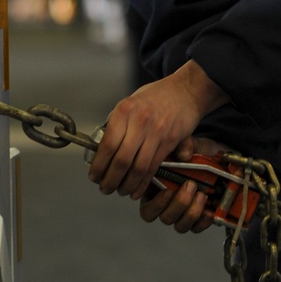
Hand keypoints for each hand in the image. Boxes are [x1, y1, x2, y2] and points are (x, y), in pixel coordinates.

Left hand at [88, 60, 228, 200]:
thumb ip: (117, 124)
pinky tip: (136, 190)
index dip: (99, 166)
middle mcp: (139, 122)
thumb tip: (102, 147)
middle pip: (121, 161)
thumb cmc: (156, 96)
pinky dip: (143, 182)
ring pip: (138, 168)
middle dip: (110, 180)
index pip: (107, 146)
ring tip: (120, 191)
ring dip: (127, 185)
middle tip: (105, 188)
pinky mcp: (170, 142)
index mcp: (124, 111)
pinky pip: (153, 167)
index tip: (94, 176)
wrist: (186, 91)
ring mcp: (156, 133)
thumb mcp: (129, 102)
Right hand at [137, 135, 225, 233]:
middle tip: (191, 186)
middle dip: (179, 204)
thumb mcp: (187, 143)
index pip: (147, 209)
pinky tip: (209, 211)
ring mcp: (183, 214)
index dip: (156, 205)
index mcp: (155, 191)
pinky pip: (197, 228)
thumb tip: (185, 154)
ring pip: (181, 226)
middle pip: (165, 218)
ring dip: (191, 213)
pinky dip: (203, 222)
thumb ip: (183, 144)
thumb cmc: (193, 151)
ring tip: (202, 195)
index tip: (168, 191)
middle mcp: (167, 206)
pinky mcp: (198, 218)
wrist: (214, 156)